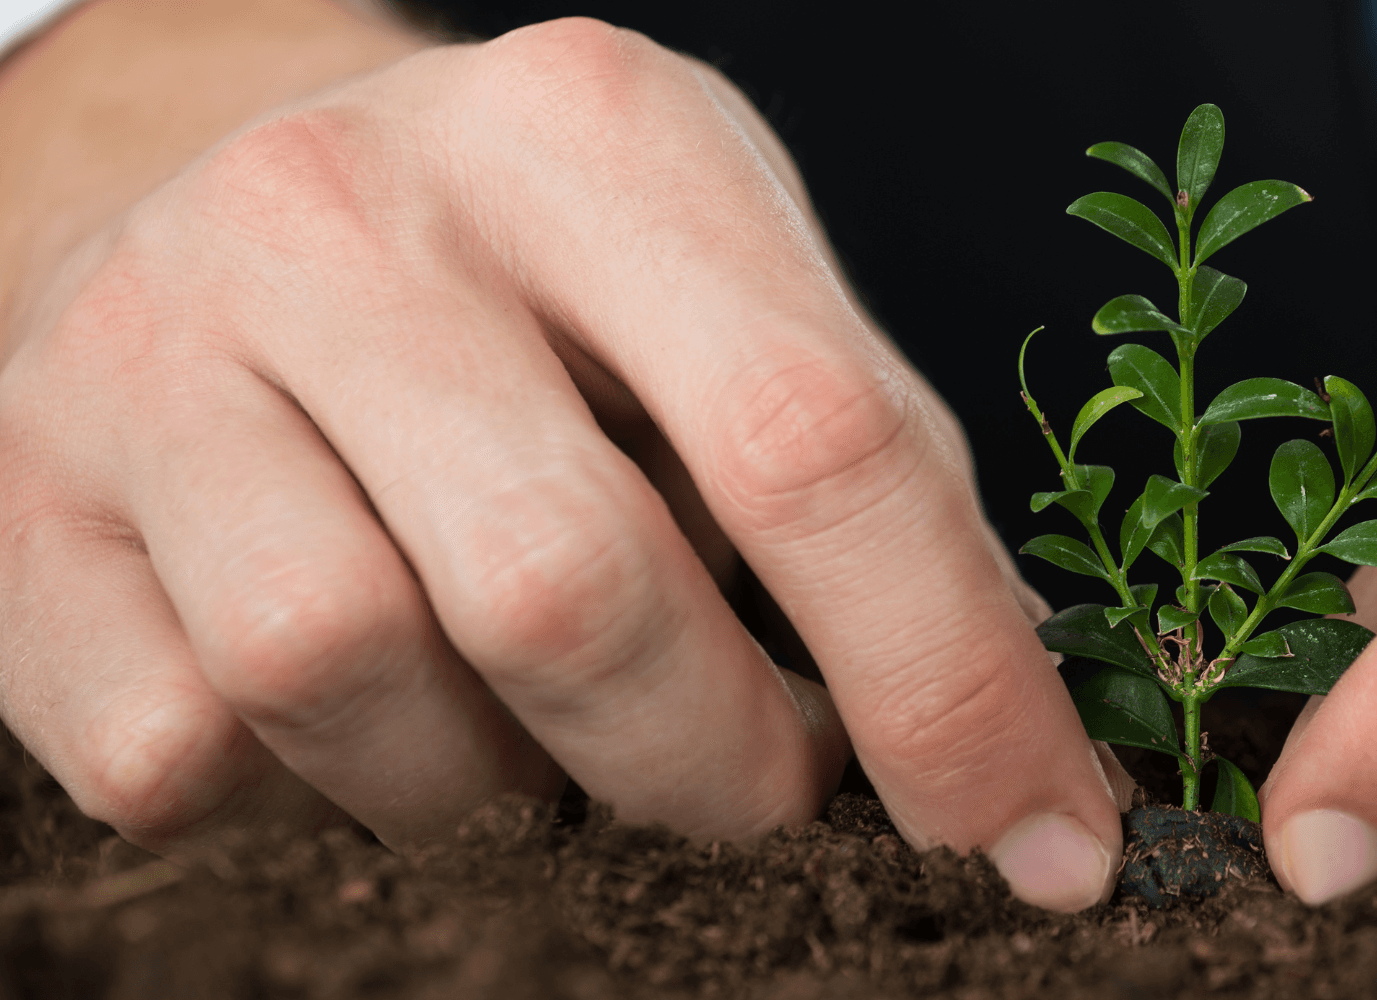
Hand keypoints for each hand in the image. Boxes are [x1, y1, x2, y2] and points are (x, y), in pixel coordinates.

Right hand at [0, 0, 1124, 910]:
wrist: (204, 181)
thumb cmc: (535, 274)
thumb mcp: (727, 286)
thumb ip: (870, 475)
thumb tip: (1018, 750)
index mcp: (597, 136)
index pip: (817, 442)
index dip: (949, 682)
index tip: (1042, 845)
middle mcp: (353, 211)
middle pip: (570, 593)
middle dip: (715, 765)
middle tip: (758, 778)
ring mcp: (151, 346)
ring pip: (349, 683)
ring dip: (498, 785)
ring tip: (540, 727)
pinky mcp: (20, 497)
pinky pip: (181, 755)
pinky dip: (310, 792)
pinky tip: (366, 709)